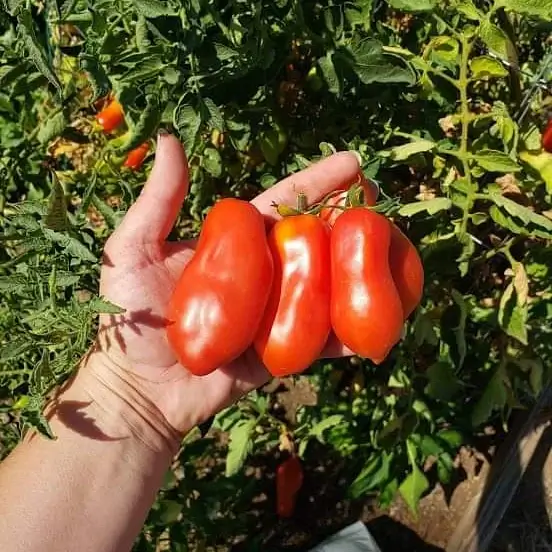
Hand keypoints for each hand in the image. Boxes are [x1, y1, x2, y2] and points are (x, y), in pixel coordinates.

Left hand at [89, 133, 358, 436]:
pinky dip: (352, 330)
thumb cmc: (127, 320)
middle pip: (315, 242)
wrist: (138, 392)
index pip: (284, 204)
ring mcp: (277, 313)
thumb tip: (170, 139)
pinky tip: (384, 317)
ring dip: (361, 270)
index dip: (317, 182)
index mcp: (235, 245)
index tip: (352, 163)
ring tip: (396, 252)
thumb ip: (157, 201)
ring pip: (327, 286)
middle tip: (384, 207)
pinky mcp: (284, 352)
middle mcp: (263, 274)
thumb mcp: (133, 252)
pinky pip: (323, 340)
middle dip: (351, 221)